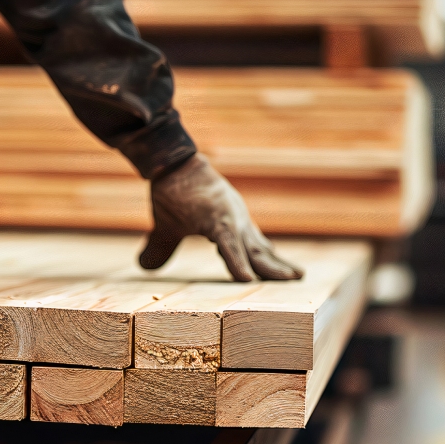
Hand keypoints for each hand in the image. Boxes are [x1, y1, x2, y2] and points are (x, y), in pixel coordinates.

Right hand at [140, 153, 302, 280]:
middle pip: (260, 250)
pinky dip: (237, 263)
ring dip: (271, 267)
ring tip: (292, 278)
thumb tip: (145, 266)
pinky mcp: (216, 219)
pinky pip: (228, 245)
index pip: (253, 246)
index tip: (285, 272)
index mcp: (228, 224)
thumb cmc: (170, 191)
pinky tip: (246, 279)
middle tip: (299, 277)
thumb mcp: (166, 227)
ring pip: (253, 250)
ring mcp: (228, 220)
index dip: (268, 260)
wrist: (168, 164)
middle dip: (277, 266)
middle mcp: (235, 222)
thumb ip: (162, 247)